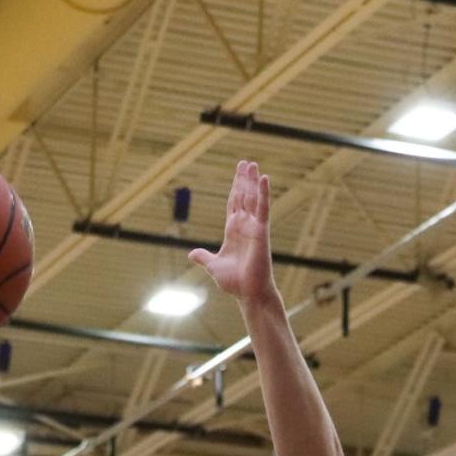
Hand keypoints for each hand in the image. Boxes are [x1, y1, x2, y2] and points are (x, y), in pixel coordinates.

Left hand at [189, 160, 275, 304]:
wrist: (248, 293)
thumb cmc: (234, 282)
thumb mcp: (213, 266)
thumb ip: (204, 257)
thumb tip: (191, 254)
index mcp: (233, 230)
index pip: (233, 204)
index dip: (234, 188)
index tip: (237, 174)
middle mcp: (244, 226)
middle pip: (243, 197)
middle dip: (243, 180)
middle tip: (246, 162)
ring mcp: (254, 227)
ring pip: (253, 198)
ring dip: (252, 181)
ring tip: (253, 164)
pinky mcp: (262, 231)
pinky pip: (263, 208)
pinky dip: (264, 193)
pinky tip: (264, 178)